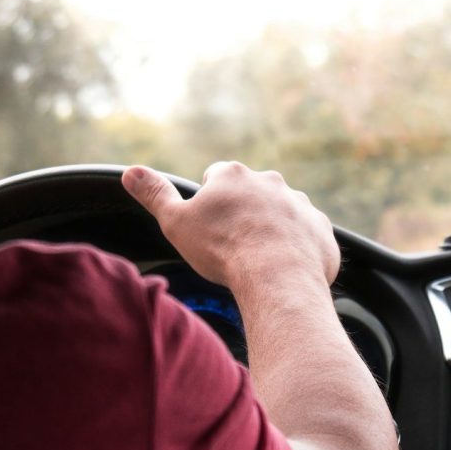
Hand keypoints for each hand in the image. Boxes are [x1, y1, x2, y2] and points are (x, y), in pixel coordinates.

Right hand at [122, 163, 339, 289]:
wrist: (277, 276)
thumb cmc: (222, 250)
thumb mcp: (176, 223)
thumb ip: (155, 195)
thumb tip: (130, 172)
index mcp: (233, 176)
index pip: (215, 176)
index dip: (209, 201)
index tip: (209, 225)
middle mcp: (270, 182)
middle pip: (251, 193)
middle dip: (243, 214)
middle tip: (234, 245)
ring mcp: (299, 204)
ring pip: (281, 213)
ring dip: (272, 230)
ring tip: (261, 260)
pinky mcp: (320, 229)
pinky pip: (307, 235)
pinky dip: (298, 248)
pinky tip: (286, 268)